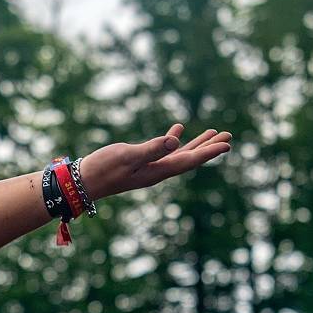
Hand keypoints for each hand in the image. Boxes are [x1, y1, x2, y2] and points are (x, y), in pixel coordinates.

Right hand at [80, 125, 230, 199]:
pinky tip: (177, 130)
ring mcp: (150, 168)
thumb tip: (175, 142)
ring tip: (213, 133)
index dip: (209, 152)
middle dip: (209, 148)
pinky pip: (165, 151)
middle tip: (228, 137)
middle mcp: (158, 171)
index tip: (226, 145)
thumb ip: (151, 149)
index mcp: (158, 171)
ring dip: (197, 144)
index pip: (189, 160)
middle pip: (190, 159)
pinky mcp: (141, 163)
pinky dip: (174, 141)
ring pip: (180, 155)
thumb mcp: (127, 156)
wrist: (83, 182)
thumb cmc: (103, 168)